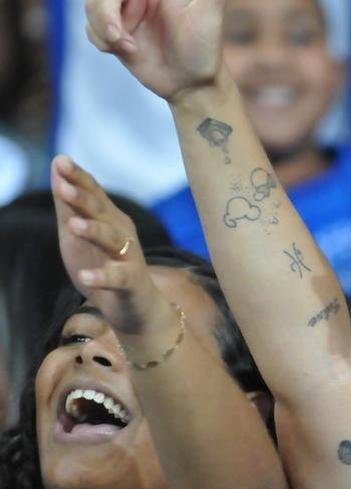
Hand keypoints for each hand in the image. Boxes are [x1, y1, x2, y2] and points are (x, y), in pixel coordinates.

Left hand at [50, 155, 167, 336]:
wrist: (135, 306)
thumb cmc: (103, 264)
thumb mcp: (76, 232)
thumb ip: (67, 202)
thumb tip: (57, 161)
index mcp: (108, 218)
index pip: (93, 192)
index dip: (78, 178)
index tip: (61, 161)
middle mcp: (121, 232)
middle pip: (102, 212)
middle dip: (84, 199)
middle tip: (63, 188)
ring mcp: (128, 257)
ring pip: (113, 240)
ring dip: (94, 232)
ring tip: (74, 226)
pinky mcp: (131, 282)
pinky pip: (118, 278)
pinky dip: (102, 277)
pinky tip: (85, 276)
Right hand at [84, 0, 223, 101]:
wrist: (193, 83)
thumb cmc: (205, 44)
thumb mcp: (208, 8)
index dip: (114, 1)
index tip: (122, 17)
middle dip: (104, 11)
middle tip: (118, 35)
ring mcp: (123, 9)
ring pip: (92, 4)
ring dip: (103, 27)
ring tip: (129, 48)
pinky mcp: (113, 30)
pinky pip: (91, 27)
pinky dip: (102, 40)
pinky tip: (128, 51)